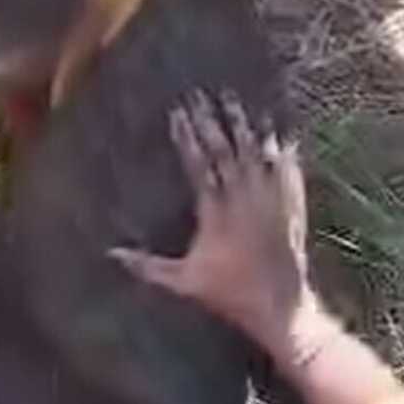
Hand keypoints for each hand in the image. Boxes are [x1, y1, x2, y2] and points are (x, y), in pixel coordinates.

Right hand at [112, 92, 311, 354]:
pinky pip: (286, 170)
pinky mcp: (292, 207)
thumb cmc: (230, 295)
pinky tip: (277, 132)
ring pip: (255, 153)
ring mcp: (270, 201)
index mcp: (215, 212)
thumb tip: (111, 255)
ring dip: (243, 126)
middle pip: (225, 150)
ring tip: (234, 102)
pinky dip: (280, 150)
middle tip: (201, 96)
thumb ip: (147, 266)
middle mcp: (243, 200)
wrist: (280, 307)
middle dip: (211, 121)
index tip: (178, 114)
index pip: (198, 165)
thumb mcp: (184, 282)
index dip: (187, 138)